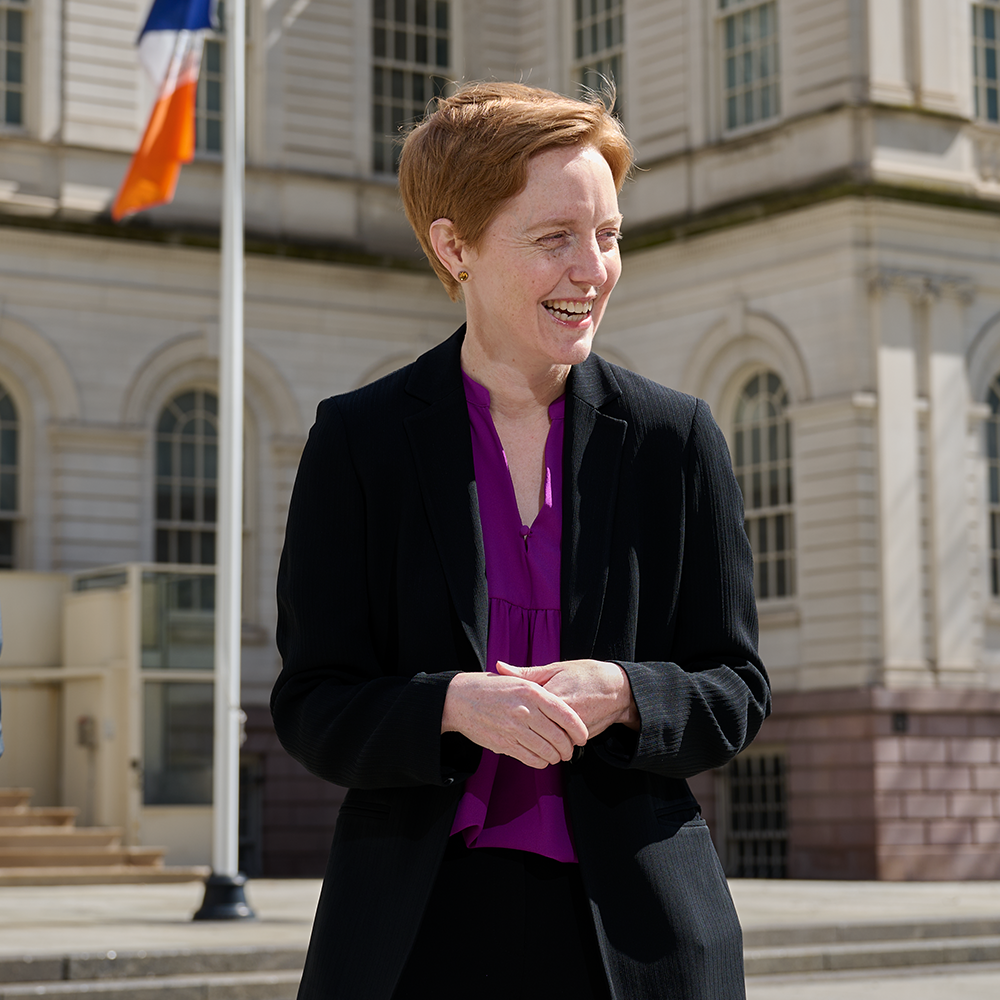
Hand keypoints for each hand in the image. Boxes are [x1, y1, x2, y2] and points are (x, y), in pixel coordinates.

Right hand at [441, 671, 588, 768]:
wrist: (460, 699)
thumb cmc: (490, 688)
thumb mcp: (517, 680)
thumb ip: (540, 692)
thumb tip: (563, 708)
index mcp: (532, 692)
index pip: (565, 714)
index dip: (578, 729)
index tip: (583, 736)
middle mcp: (525, 710)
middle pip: (559, 736)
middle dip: (568, 747)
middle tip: (570, 750)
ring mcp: (514, 728)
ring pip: (547, 750)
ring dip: (555, 757)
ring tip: (556, 755)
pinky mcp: (504, 743)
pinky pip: (531, 758)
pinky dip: (541, 762)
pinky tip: (542, 759)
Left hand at [496, 659, 639, 738]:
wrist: (617, 688)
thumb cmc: (584, 674)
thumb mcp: (555, 668)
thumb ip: (526, 673)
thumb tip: (499, 667)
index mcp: (551, 694)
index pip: (522, 708)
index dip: (510, 710)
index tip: (502, 708)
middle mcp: (561, 714)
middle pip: (531, 727)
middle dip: (520, 726)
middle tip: (509, 722)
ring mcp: (571, 728)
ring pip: (545, 738)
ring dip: (536, 736)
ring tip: (525, 729)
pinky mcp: (579, 737)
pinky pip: (559, 742)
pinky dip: (551, 740)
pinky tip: (543, 735)